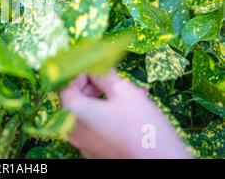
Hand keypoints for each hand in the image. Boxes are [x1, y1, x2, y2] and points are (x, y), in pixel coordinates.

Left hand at [60, 71, 191, 158]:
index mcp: (73, 112)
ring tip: (129, 92)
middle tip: (113, 78)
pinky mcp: (95, 152)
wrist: (162, 163)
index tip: (97, 66)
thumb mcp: (124, 90)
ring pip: (88, 113)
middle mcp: (72, 129)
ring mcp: (83, 144)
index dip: (81, 72)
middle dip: (93, 85)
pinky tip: (129, 109)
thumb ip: (104, 75)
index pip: (66, 84)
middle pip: (76, 99)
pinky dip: (107, 116)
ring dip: (104, 99)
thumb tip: (96, 66)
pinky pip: (95, 128)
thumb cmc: (142, 126)